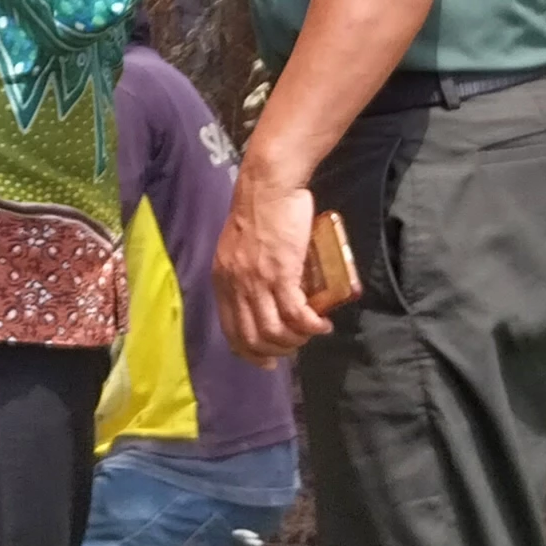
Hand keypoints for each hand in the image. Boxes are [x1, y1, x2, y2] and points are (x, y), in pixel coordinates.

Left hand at [216, 162, 329, 361]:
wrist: (269, 184)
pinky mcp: (282, 273)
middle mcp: (236, 285)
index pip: (231, 331)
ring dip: (296, 341)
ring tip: (312, 333)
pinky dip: (311, 326)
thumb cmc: (260, 209)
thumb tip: (260, 293)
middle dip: (277, 352)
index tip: (267, 362)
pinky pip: (296, 314)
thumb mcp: (238, 246)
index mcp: (223, 280)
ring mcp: (258, 281)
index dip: (249, 353)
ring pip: (274, 332)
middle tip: (296, 347)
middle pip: (252, 338)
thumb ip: (243, 271)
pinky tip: (322, 325)